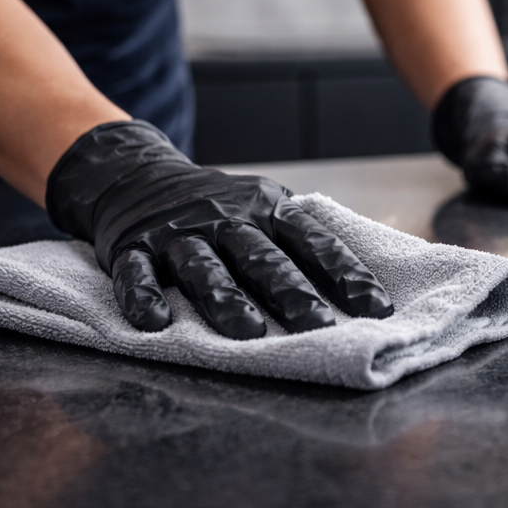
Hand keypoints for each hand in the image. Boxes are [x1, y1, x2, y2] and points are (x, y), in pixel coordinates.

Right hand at [46, 121, 391, 337]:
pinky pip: (136, 274)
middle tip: (319, 328)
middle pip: (262, 258)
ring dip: (227, 300)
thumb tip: (363, 289)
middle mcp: (224, 218)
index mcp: (266, 209)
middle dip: (293, 294)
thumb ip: (302, 241)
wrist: (138, 175)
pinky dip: (144, 298)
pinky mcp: (132, 247)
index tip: (375, 309)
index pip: (313, 241)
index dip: (345, 274)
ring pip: (204, 268)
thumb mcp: (264, 208)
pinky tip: (155, 324)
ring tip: (249, 333)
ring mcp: (177, 233)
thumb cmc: (218, 208)